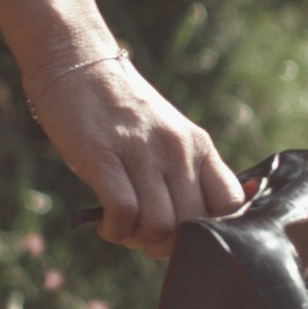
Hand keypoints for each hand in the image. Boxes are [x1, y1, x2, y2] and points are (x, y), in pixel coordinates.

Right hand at [26, 52, 245, 258]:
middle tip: (144, 238)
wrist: (76, 62)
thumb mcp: (166, 132)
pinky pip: (123, 214)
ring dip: (139, 241)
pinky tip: (105, 223)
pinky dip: (115, 231)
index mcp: (197, 144)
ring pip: (159, 226)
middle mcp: (176, 148)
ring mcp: (141, 151)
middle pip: (192, 226)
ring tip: (122, 229)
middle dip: (168, 245)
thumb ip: (185, 170)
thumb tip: (198, 226)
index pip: (231, 205)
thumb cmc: (119, 107)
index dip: (213, 233)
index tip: (184, 237)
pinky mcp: (103, 155)